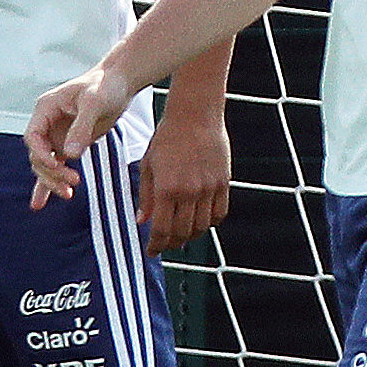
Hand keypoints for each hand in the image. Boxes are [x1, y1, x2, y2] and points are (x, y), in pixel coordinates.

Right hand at [22, 67, 136, 208]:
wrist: (120, 82)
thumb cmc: (105, 85)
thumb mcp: (94, 103)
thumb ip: (82, 128)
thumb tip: (70, 154)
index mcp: (45, 109)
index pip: (33, 137)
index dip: (42, 155)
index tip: (59, 165)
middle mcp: (47, 123)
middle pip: (38, 155)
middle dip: (51, 172)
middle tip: (72, 183)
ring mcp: (57, 135)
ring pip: (46, 165)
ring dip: (52, 181)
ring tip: (68, 195)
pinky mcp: (69, 144)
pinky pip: (56, 166)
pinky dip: (49, 184)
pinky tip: (40, 203)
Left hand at [134, 103, 230, 253]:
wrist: (196, 115)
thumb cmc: (167, 137)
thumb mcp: (149, 165)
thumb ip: (146, 196)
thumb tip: (142, 221)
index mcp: (167, 188)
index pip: (161, 230)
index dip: (155, 245)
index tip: (151, 251)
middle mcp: (189, 192)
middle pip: (182, 233)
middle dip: (171, 244)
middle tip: (164, 244)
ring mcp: (209, 188)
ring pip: (202, 228)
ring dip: (190, 236)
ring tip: (181, 234)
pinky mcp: (223, 183)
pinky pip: (219, 214)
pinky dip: (209, 223)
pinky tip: (199, 221)